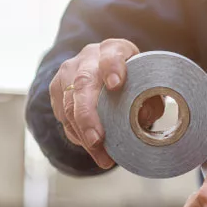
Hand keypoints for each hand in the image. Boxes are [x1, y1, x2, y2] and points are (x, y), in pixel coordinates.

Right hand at [49, 38, 163, 168]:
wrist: (110, 76)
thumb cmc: (134, 83)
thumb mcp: (148, 88)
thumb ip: (149, 101)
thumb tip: (142, 120)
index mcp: (115, 49)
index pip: (112, 54)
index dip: (112, 68)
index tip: (115, 85)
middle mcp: (89, 57)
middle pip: (83, 83)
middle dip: (88, 115)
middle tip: (97, 140)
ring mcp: (69, 72)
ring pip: (69, 103)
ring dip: (83, 134)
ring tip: (101, 157)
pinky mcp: (57, 88)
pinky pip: (63, 115)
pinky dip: (77, 134)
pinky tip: (91, 147)